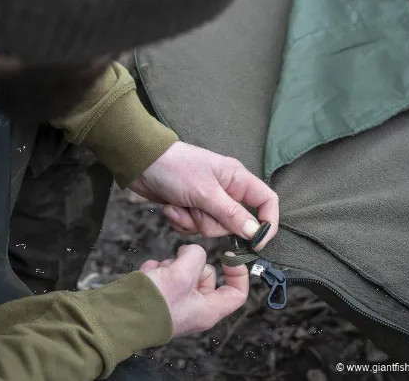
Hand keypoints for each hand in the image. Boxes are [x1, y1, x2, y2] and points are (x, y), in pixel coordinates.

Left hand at [130, 142, 278, 250]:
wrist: (141, 164)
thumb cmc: (175, 169)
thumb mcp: (205, 192)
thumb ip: (231, 213)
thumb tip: (255, 232)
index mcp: (237, 179)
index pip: (266, 201)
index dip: (267, 222)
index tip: (256, 243)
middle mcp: (226, 191)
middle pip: (234, 223)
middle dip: (211, 222)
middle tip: (196, 208)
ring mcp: (208, 201)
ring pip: (212, 228)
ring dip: (192, 222)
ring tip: (178, 206)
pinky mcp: (191, 209)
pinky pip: (194, 228)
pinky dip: (181, 222)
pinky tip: (171, 209)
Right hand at [140, 244, 248, 337]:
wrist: (117, 315)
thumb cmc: (151, 304)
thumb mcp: (181, 273)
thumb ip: (195, 256)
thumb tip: (194, 250)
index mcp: (207, 310)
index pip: (237, 293)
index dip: (237, 272)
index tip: (228, 255)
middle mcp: (194, 307)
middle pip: (207, 275)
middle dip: (191, 262)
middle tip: (177, 264)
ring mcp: (177, 301)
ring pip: (184, 269)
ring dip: (171, 264)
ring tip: (159, 272)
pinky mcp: (161, 294)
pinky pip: (166, 272)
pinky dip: (157, 268)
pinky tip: (149, 273)